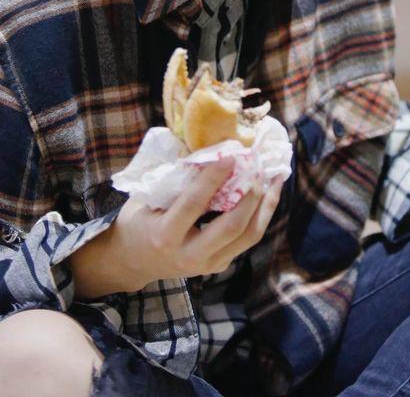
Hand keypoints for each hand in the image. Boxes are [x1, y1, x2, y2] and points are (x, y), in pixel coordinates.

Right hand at [70, 159, 283, 296]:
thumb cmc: (139, 220)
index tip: (231, 155)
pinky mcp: (220, 264)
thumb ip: (173, 178)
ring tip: (274, 177)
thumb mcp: (147, 198)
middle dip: (249, 195)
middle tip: (258, 166)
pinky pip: (247, 238)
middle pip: (231, 226)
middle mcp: (190, 256)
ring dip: (265, 204)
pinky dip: (261, 214)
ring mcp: (208, 264)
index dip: (213, 178)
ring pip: (248, 236)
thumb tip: (203, 145)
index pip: (194, 204)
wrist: (134, 261)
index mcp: (165, 236)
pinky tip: (268, 193)